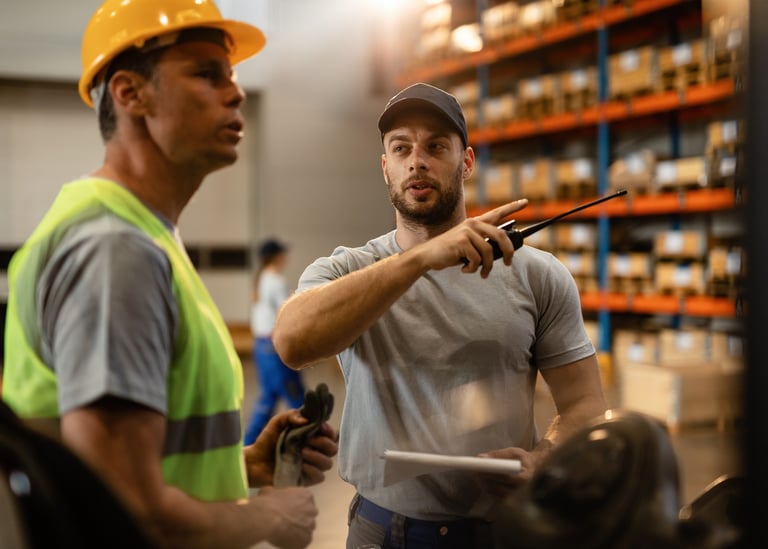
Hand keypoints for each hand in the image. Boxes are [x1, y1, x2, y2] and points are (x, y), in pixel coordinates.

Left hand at [243, 410, 337, 486]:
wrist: (254, 461)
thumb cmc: (267, 441)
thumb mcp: (277, 422)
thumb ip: (291, 415)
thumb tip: (306, 420)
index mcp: (311, 436)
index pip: (330, 434)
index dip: (329, 430)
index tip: (320, 427)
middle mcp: (315, 451)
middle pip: (333, 449)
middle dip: (323, 443)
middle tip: (308, 440)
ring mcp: (311, 466)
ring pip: (328, 463)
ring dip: (318, 456)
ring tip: (302, 452)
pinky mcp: (306, 479)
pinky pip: (319, 477)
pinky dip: (313, 470)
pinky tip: (302, 465)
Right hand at [257, 485, 317, 548]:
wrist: (269, 518)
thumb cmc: (269, 502)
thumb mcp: (269, 491)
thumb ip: (276, 493)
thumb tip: (271, 494)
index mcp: (306, 495)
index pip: (306, 500)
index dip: (297, 505)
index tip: (289, 509)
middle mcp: (312, 509)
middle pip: (309, 514)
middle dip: (300, 517)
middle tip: (288, 521)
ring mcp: (311, 524)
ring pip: (306, 528)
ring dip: (299, 530)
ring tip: (286, 532)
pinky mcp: (307, 539)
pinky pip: (303, 540)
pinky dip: (296, 541)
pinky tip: (286, 539)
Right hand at [411, 198, 527, 277]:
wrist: (428, 255)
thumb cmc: (450, 252)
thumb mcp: (468, 244)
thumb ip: (483, 244)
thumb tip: (503, 254)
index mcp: (475, 223)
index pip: (497, 213)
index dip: (512, 207)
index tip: (525, 202)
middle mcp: (472, 224)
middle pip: (500, 235)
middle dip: (508, 251)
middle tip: (508, 263)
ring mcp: (466, 232)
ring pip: (489, 252)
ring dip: (487, 267)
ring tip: (481, 273)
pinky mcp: (461, 242)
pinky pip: (477, 259)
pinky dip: (473, 268)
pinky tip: (465, 269)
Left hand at [475, 445, 546, 497]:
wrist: (532, 468)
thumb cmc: (523, 459)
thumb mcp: (513, 452)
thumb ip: (498, 455)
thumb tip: (481, 457)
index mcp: (524, 477)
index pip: (506, 478)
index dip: (492, 474)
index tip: (480, 467)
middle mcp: (520, 490)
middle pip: (498, 487)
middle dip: (484, 479)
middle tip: (473, 470)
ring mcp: (514, 496)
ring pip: (494, 492)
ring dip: (483, 484)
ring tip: (475, 473)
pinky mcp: (508, 498)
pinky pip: (494, 495)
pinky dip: (485, 487)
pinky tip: (480, 479)